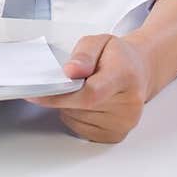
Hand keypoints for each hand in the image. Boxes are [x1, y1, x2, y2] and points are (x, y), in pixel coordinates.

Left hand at [24, 34, 151, 143]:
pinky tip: (87, 104)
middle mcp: (129, 103)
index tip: (37, 93)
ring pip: (77, 120)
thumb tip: (70, 71)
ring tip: (83, 90)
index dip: (60, 96)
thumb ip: (83, 55)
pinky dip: (76, 117)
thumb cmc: (117, 57)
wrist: (139, 71)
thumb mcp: (99, 42)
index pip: (89, 94)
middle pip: (81, 108)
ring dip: (69, 106)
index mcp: (125, 75)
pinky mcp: (117, 135)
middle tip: (67, 82)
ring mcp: (124, 122)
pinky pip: (82, 130)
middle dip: (64, 96)